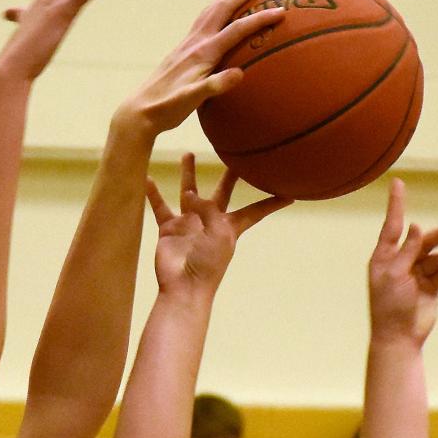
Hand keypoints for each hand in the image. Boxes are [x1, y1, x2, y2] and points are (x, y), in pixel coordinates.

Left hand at [116, 0, 285, 137]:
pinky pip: (204, 19)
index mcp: (202, 52)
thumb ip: (214, 87)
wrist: (140, 111)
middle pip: (225, 6)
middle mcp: (195, 42)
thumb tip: (240, 74)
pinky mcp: (183, 49)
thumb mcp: (192, 101)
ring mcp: (188, 43)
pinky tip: (220, 9)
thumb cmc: (167, 110)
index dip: (261, 19)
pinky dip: (217, 7)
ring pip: (213, 8)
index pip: (237, 29)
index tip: (283, 11)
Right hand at [146, 153, 291, 295]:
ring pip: (189, 192)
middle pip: (222, 192)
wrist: (183, 287)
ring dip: (189, 174)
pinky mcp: (169, 229)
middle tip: (234, 150)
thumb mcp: (218, 234)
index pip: (256, 210)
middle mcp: (210, 221)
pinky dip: (153, 193)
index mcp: (230, 226)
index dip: (272, 201)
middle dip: (229, 174)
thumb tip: (192, 194)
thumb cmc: (208, 266)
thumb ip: (208, 209)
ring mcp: (189, 224)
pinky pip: (160, 207)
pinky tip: (145, 178)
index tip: (291, 192)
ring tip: (188, 153)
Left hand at [369, 179, 437, 345]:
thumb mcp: (395, 276)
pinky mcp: (431, 287)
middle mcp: (400, 263)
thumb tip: (414, 227)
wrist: (399, 337)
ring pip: (436, 257)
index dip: (396, 205)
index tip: (398, 183)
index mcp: (384, 258)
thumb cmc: (389, 307)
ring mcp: (416, 275)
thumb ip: (406, 251)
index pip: (392, 227)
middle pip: (422, 241)